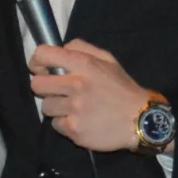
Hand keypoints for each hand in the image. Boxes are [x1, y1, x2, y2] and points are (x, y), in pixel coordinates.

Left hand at [26, 39, 151, 152]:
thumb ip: (82, 48)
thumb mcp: (108, 60)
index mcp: (83, 64)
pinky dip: (65, 124)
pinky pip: (56, 125)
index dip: (37, 62)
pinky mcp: (74, 129)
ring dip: (56, 108)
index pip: (43, 55)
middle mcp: (76, 85)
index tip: (41, 70)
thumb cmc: (122, 88)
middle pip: (36, 84)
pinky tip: (80, 121)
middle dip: (44, 88)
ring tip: (74, 108)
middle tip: (58, 92)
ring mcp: (74, 109)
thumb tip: (59, 49)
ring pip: (45, 107)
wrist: (141, 120)